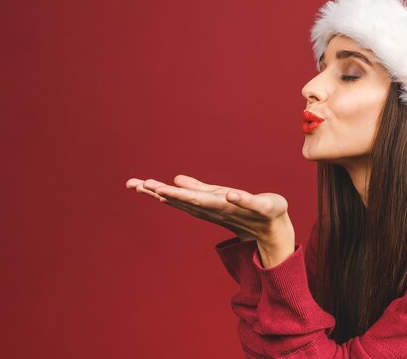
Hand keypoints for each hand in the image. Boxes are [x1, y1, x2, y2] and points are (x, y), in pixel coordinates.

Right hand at [126, 175, 292, 248]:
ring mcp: (236, 209)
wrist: (272, 226)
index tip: (135, 184)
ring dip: (190, 197)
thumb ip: (198, 189)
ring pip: (210, 203)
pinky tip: (229, 195)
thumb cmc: (244, 210)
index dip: (156, 190)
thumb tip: (176, 180)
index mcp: (207, 203)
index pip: (178, 197)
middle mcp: (217, 208)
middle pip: (187, 200)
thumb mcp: (218, 196)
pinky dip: (240, 200)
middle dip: (164, 194)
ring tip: (167, 189)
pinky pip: (250, 203)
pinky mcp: (261, 208)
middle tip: (142, 186)